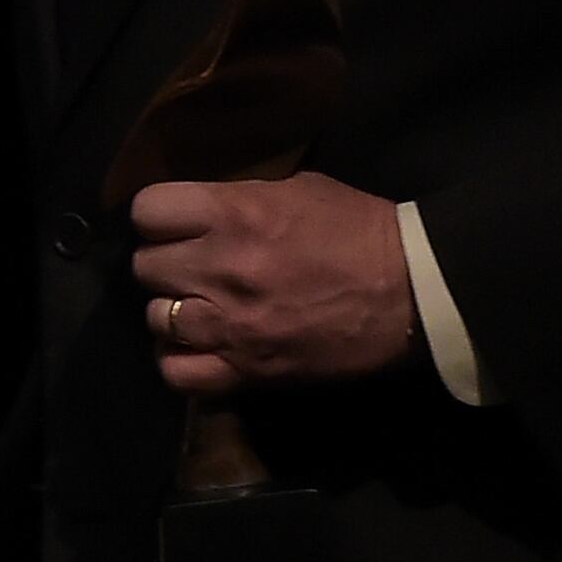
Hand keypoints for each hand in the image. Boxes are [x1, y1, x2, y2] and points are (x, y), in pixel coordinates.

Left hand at [130, 173, 418, 395]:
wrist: (415, 293)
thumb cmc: (361, 232)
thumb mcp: (297, 189)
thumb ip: (238, 199)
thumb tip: (198, 212)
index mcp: (234, 214)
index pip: (148, 211)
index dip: (158, 217)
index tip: (174, 224)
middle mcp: (222, 268)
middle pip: (145, 266)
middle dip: (165, 263)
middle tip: (191, 266)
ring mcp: (231, 325)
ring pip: (154, 318)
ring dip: (172, 310)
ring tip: (199, 307)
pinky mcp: (248, 371)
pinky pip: (178, 372)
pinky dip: (180, 360)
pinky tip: (199, 347)